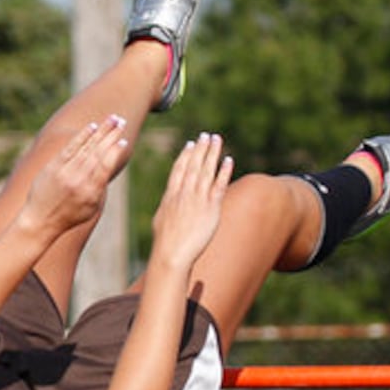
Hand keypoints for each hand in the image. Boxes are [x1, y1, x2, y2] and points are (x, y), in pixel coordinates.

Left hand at [20, 115, 129, 242]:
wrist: (40, 221)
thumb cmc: (69, 217)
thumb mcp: (90, 208)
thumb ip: (100, 187)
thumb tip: (109, 165)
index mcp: (90, 192)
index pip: (105, 166)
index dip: (115, 152)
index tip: (123, 141)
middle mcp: (78, 180)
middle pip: (98, 152)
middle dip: (111, 135)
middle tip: (121, 121)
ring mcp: (65, 172)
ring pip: (87, 147)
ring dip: (101, 131)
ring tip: (112, 118)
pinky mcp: (53, 166)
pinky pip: (71, 147)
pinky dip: (82, 136)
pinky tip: (92, 127)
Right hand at [150, 133, 233, 268]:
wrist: (172, 254)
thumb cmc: (164, 242)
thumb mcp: (161, 218)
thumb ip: (167, 205)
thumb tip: (168, 201)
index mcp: (171, 195)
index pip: (179, 169)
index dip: (186, 155)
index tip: (190, 144)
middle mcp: (184, 194)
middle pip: (194, 165)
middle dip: (200, 149)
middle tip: (206, 135)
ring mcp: (198, 200)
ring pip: (206, 171)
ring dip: (212, 153)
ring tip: (217, 139)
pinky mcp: (211, 208)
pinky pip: (219, 186)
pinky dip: (224, 171)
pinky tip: (228, 160)